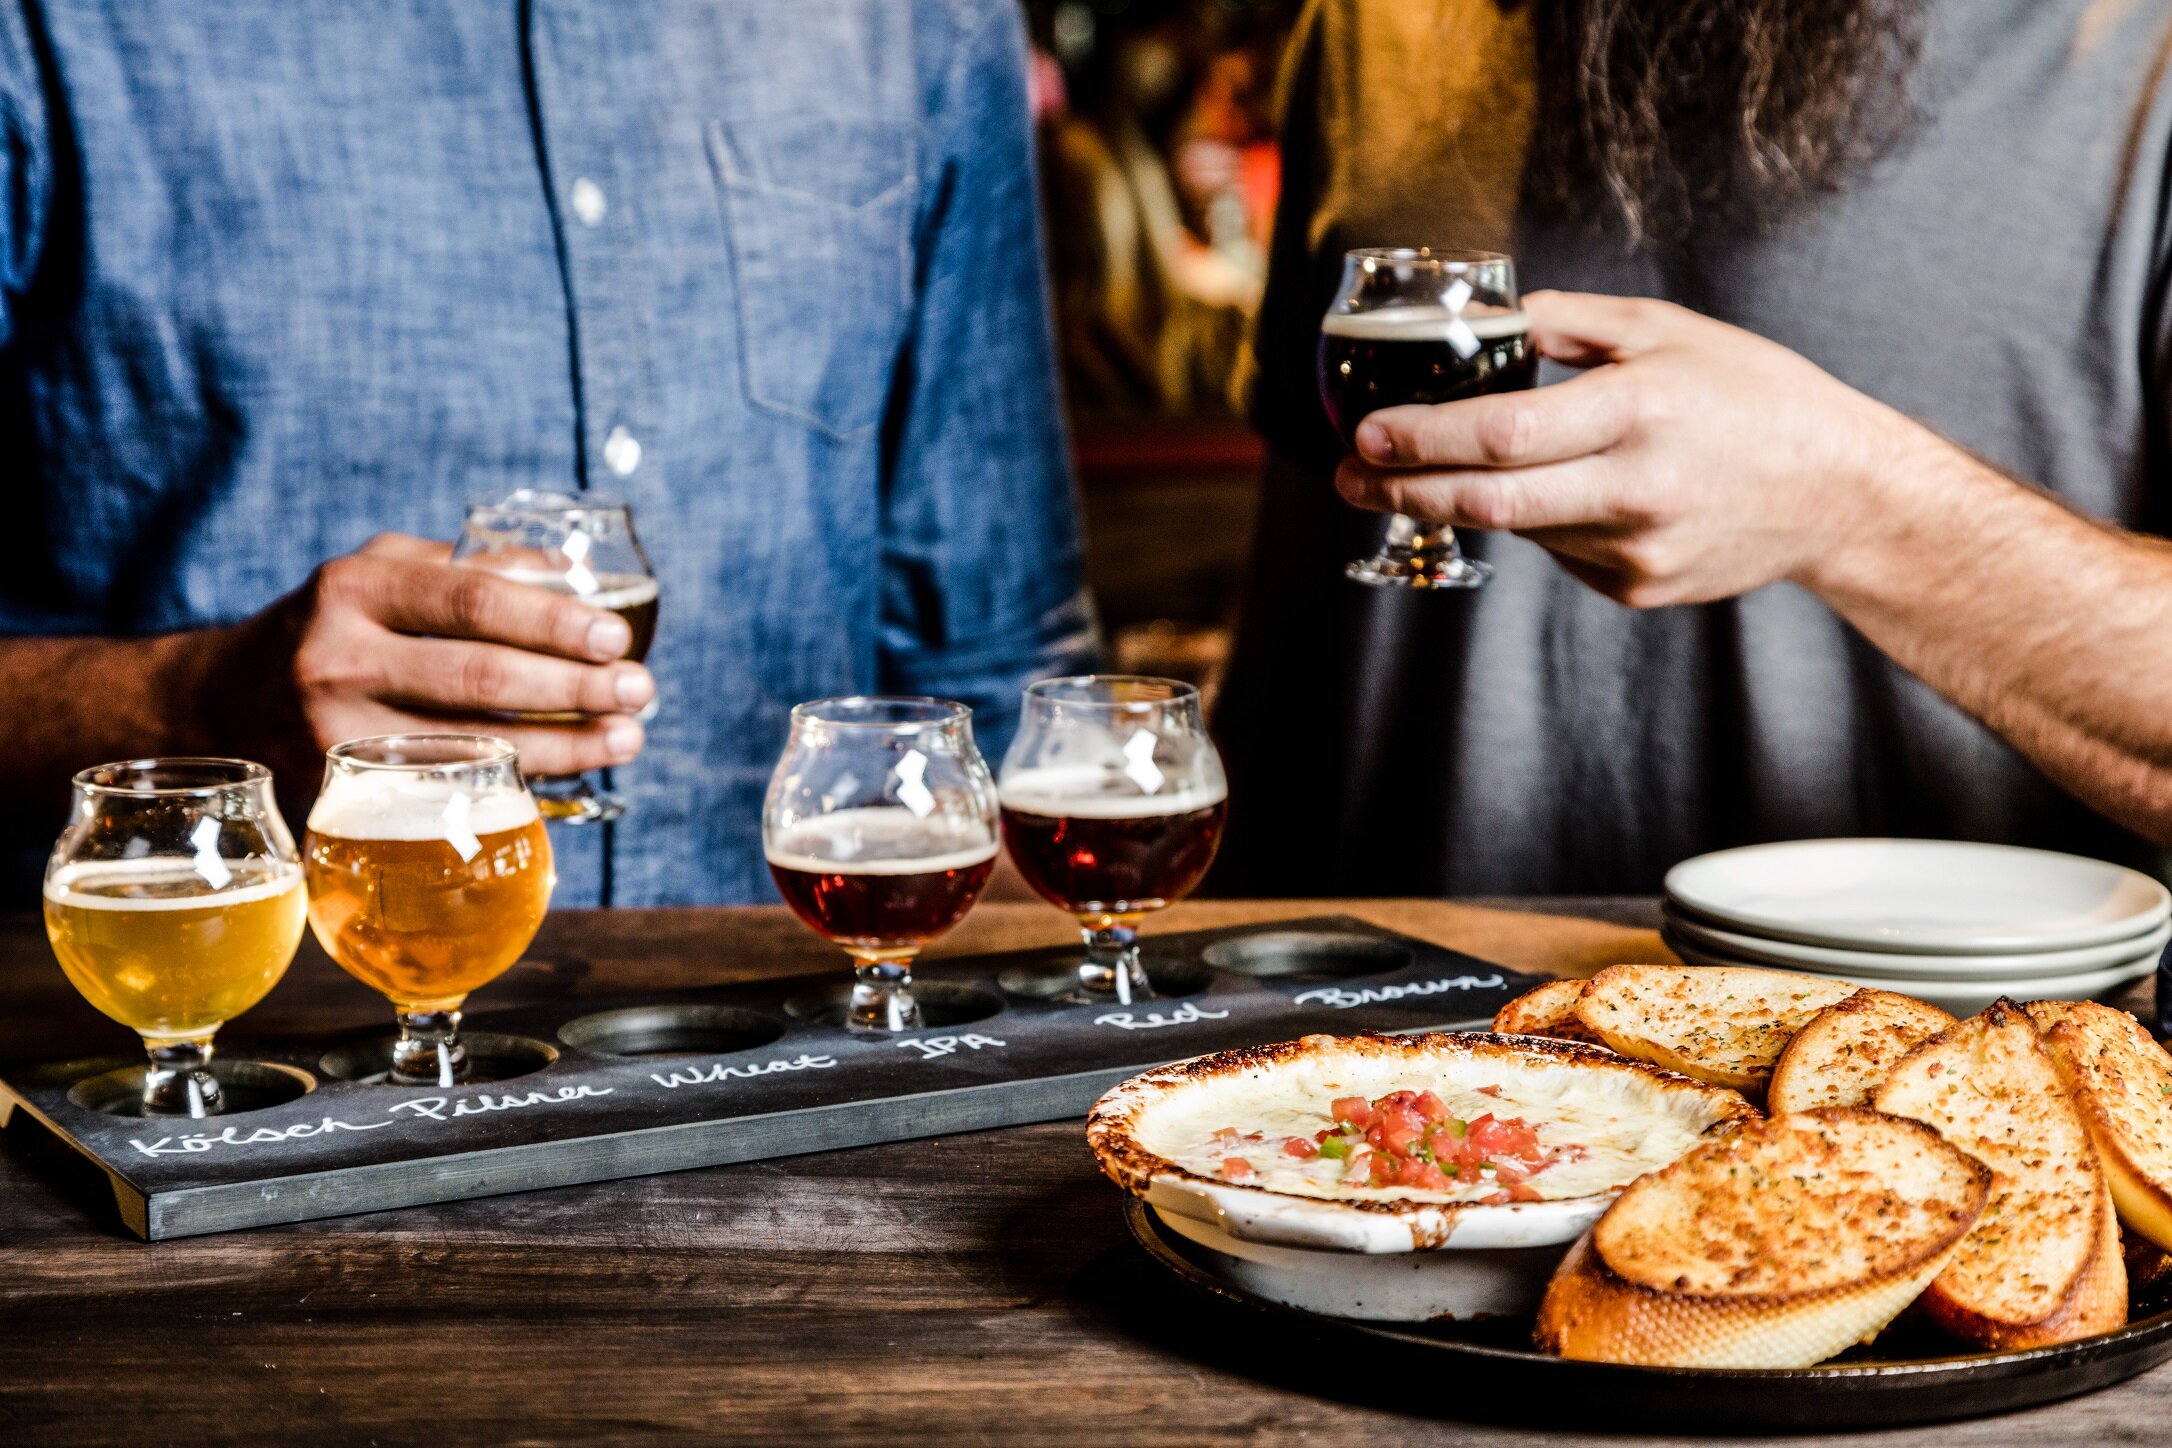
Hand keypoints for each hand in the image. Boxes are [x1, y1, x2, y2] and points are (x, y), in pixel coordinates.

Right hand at [192, 534, 652, 783]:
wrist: (217, 704)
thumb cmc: (328, 627)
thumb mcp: (380, 572)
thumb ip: (467, 564)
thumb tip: (570, 572)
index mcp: (354, 590)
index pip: (471, 602)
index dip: (552, 622)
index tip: (615, 635)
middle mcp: (338, 660)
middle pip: (480, 678)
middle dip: (574, 687)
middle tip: (639, 689)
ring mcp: (335, 733)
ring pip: (472, 744)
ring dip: (565, 746)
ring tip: (627, 737)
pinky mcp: (343, 795)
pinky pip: (449, 793)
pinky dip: (517, 785)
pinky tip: (569, 778)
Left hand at [1333, 291, 1933, 607]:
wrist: (1838, 492)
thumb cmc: (1753, 397)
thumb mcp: (1668, 331)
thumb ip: (1572, 322)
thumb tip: (1493, 317)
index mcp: (1637, 412)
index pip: (1502, 434)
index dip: (1423, 439)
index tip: (1367, 432)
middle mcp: (1633, 489)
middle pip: (1487, 501)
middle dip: (1402, 491)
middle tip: (1348, 477)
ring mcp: (1634, 550)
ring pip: (1518, 528)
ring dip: (1464, 502)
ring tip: (1422, 479)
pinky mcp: (1637, 589)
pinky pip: (1559, 552)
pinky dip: (1537, 522)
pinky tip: (1557, 495)